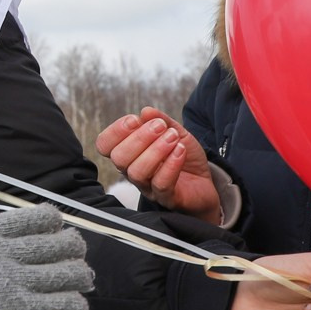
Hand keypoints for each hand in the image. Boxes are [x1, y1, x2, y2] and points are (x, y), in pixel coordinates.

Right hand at [0, 204, 92, 309]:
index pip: (36, 217)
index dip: (54, 221)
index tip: (58, 227)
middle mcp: (7, 251)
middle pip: (57, 243)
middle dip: (74, 247)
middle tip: (78, 254)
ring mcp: (13, 278)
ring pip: (63, 273)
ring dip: (80, 275)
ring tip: (85, 279)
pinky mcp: (14, 306)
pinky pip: (55, 303)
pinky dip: (73, 304)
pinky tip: (80, 306)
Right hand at [95, 108, 219, 221]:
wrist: (206, 180)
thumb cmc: (184, 155)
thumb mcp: (175, 131)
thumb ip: (161, 120)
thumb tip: (145, 111)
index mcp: (128, 153)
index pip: (104, 145)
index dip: (115, 131)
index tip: (135, 119)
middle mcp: (132, 171)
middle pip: (119, 158)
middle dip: (139, 138)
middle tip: (160, 126)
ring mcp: (148, 187)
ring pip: (137, 172)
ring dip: (156, 150)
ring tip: (173, 137)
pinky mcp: (166, 198)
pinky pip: (161, 184)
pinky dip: (171, 164)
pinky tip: (181, 150)